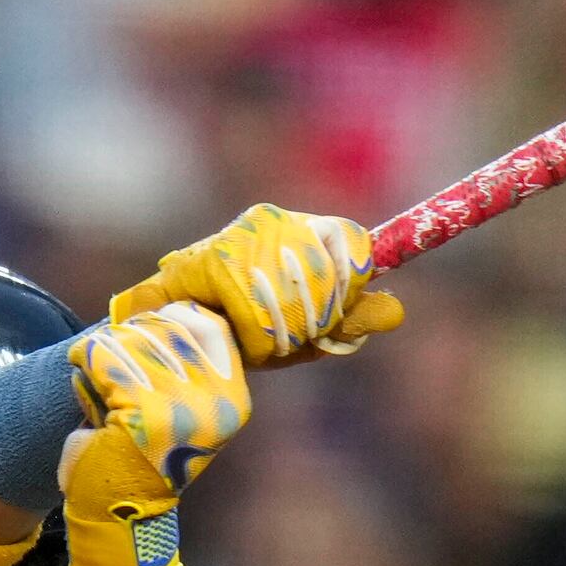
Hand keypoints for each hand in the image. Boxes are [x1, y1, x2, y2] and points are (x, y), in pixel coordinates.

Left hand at [65, 300, 255, 494]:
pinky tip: (81, 372)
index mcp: (232, 397)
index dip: (173, 317)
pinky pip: (108, 362)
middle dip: (132, 334)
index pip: (210, 326)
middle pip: (169, 328)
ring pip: (135, 340)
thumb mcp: (176, 408)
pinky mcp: (145, 413)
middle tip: (111, 352)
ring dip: (106, 349)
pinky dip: (87, 362)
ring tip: (94, 367)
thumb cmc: (140, 454)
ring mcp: (185, 406)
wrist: (116, 512)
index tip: (146, 326)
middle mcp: (218, 401)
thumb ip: (183, 363)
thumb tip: (167, 310)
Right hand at [111, 204, 407, 367]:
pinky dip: (252, 342)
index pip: (352, 246)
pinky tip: (234, 344)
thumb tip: (397, 312)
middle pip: (328, 277)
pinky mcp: (208, 263)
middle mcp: (272, 221)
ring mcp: (240, 238)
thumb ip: (351, 321)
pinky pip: (255, 316)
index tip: (326, 322)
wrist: (168, 344)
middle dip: (312, 324)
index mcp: (299, 229)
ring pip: (293, 300)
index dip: (347, 292)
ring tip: (254, 344)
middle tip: (283, 341)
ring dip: (279, 338)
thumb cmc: (240, 336)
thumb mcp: (308, 334)